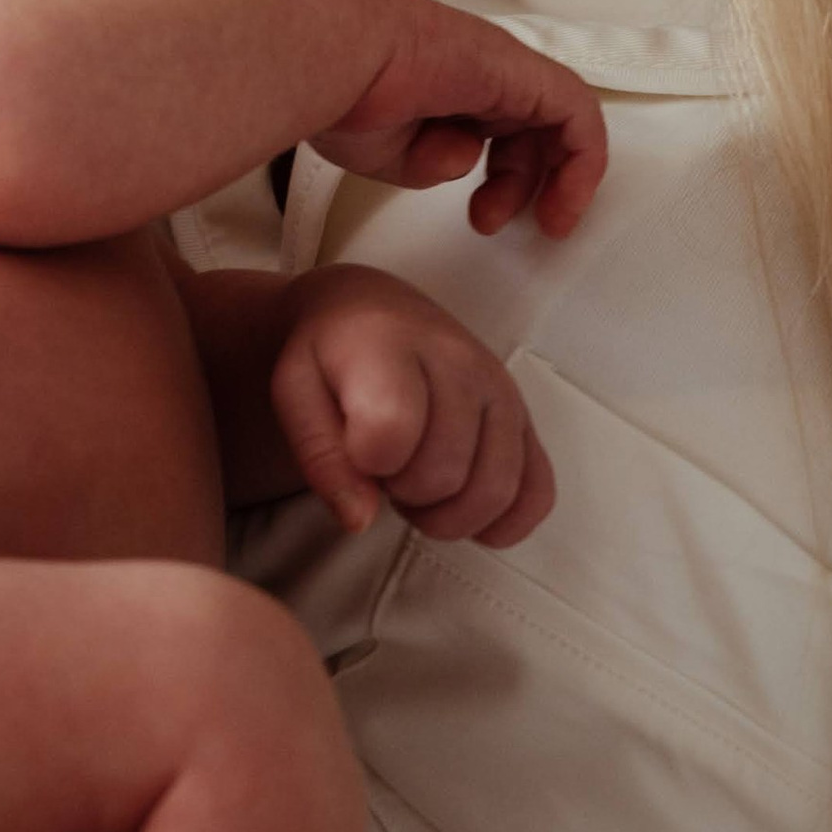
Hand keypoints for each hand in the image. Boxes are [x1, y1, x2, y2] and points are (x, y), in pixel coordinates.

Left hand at [265, 268, 553, 543]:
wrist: (371, 310)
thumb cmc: (329, 353)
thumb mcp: (294, 390)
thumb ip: (319, 455)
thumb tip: (359, 518)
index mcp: (391, 346)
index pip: (391, 431)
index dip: (364, 463)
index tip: (352, 448)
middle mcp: (457, 362)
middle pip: (443, 473)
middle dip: (402, 492)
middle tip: (382, 471)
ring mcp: (499, 390)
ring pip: (495, 491)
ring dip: (447, 515)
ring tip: (415, 486)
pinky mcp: (524, 417)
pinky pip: (538, 492)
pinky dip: (504, 521)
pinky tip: (465, 512)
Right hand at [311, 0, 606, 239]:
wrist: (338, 61)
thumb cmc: (342, 101)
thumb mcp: (390, 155)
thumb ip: (430, 161)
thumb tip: (455, 158)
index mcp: (444, 84)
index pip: (495, 126)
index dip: (503, 177)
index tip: (487, 218)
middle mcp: (479, 72)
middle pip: (529, 130)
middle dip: (524, 186)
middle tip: (503, 223)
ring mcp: (503, 68)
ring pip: (558, 123)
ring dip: (556, 181)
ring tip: (534, 219)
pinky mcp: (523, 71)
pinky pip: (576, 114)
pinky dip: (583, 161)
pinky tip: (564, 198)